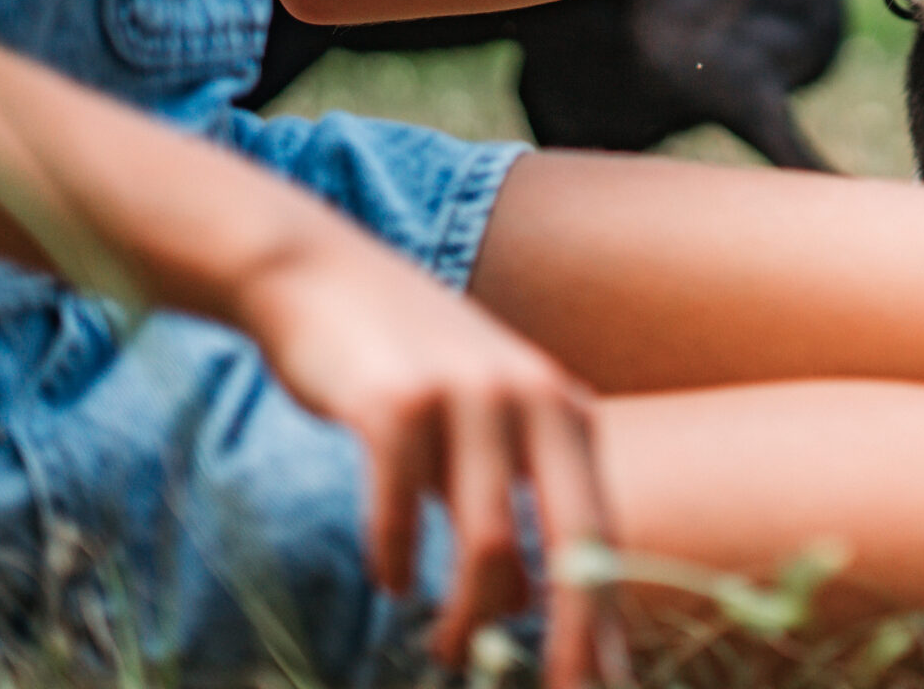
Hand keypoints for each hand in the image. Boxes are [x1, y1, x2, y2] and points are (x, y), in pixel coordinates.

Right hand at [236, 232, 615, 688]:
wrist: (319, 276)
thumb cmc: (407, 371)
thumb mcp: (483, 428)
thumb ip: (515, 503)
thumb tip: (540, 604)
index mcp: (565, 410)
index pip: (603, 535)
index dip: (605, 620)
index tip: (604, 687)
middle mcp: (533, 398)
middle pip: (572, 545)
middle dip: (572, 636)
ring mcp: (467, 395)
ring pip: (489, 541)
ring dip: (468, 614)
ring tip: (447, 650)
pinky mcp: (395, 399)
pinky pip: (402, 507)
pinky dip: (397, 557)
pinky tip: (392, 583)